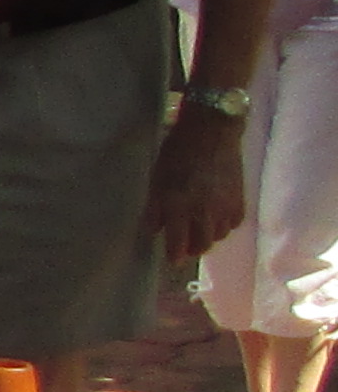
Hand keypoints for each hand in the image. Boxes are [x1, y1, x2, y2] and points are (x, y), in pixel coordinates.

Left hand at [153, 104, 250, 267]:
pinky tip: (216, 216)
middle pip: (201, 246)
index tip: (172, 260)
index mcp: (179, 207)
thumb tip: (151, 230)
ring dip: (207, 237)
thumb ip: (155, 208)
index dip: (174, 255)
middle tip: (185, 245)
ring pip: (218, 236)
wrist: (212, 132)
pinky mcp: (240, 200)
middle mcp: (203, 212)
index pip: (177, 244)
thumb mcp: (157, 179)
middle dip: (192, 249)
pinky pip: (233, 223)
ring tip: (199, 228)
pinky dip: (224, 224)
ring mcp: (224, 207)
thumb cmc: (177, 153)